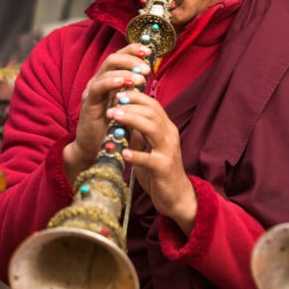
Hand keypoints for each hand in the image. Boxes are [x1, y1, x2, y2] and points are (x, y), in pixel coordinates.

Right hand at [63, 43, 151, 181]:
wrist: (96, 148)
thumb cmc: (113, 126)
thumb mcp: (127, 104)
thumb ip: (132, 89)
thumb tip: (146, 73)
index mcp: (109, 79)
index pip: (120, 57)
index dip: (133, 50)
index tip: (149, 51)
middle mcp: (99, 81)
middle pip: (113, 58)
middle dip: (131, 58)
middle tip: (147, 67)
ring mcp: (92, 91)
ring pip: (106, 70)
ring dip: (125, 71)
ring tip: (140, 78)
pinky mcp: (89, 103)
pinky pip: (98, 87)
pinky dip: (110, 82)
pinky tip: (122, 82)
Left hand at [107, 91, 196, 234]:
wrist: (176, 195)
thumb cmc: (159, 170)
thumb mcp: (149, 146)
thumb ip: (140, 132)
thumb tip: (123, 115)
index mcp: (166, 128)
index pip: (153, 105)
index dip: (136, 97)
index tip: (118, 93)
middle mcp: (169, 136)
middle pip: (152, 112)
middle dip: (130, 105)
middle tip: (111, 104)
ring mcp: (168, 152)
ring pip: (152, 129)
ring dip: (132, 120)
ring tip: (114, 117)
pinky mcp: (164, 169)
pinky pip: (149, 159)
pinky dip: (136, 155)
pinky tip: (124, 153)